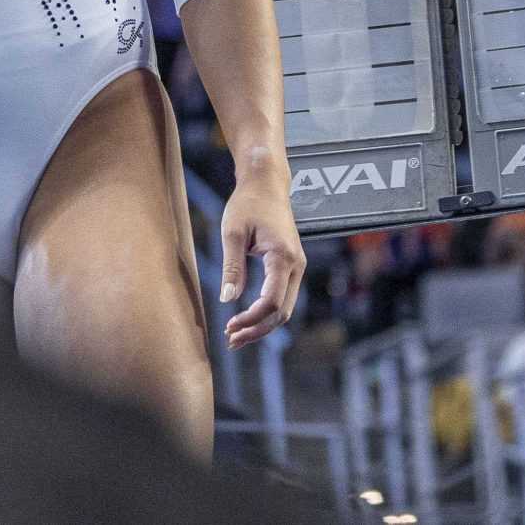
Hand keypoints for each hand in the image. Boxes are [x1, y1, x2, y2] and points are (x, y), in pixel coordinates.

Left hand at [217, 172, 303, 351]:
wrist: (266, 184)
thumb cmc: (247, 203)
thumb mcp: (232, 232)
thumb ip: (232, 267)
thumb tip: (227, 299)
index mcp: (282, 257)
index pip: (271, 301)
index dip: (250, 319)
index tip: (229, 326)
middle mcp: (296, 265)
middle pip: (281, 312)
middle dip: (257, 330)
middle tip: (231, 340)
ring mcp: (297, 267)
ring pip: (284, 308)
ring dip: (262, 324)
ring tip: (236, 335)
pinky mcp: (291, 266)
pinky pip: (283, 297)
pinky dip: (266, 312)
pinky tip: (247, 318)